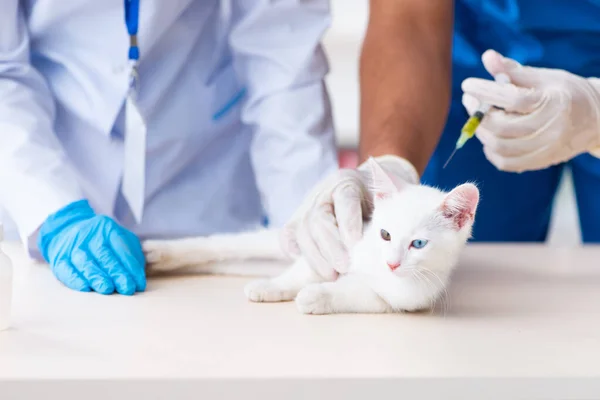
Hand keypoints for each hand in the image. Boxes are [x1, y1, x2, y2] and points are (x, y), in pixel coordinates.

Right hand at [37, 200, 145, 294]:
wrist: (67, 230)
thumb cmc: (102, 241)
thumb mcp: (120, 239)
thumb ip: (131, 254)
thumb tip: (138, 277)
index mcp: (108, 228)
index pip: (122, 249)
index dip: (131, 267)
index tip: (138, 284)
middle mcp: (89, 235)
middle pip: (104, 256)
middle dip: (117, 273)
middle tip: (127, 288)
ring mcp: (72, 245)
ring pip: (85, 262)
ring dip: (96, 276)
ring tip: (107, 289)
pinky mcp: (59, 258)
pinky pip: (66, 269)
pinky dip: (75, 279)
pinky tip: (85, 288)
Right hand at [281, 155, 418, 278]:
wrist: (362, 188)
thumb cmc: (378, 201)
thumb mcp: (387, 202)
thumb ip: (387, 215)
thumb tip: (390, 246)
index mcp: (347, 182)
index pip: (345, 199)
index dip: (349, 222)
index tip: (356, 244)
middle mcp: (324, 192)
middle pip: (320, 218)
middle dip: (331, 246)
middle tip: (344, 267)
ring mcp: (307, 205)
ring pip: (303, 229)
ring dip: (315, 255)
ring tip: (331, 275)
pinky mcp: (297, 219)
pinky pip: (288, 233)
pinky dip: (291, 248)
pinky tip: (301, 261)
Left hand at [461, 49, 599, 171]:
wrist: (596, 120)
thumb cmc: (567, 93)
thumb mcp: (545, 77)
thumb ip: (514, 70)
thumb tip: (487, 57)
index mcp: (553, 103)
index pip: (512, 99)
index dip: (485, 92)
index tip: (468, 85)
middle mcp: (550, 129)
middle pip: (501, 126)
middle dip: (478, 113)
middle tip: (470, 100)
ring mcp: (545, 149)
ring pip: (500, 146)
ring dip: (482, 132)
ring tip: (478, 118)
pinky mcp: (540, 162)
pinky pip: (506, 162)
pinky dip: (491, 150)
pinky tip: (489, 136)